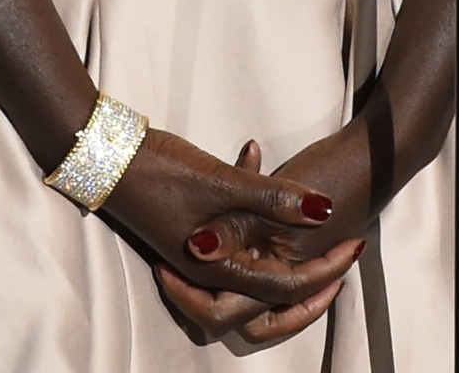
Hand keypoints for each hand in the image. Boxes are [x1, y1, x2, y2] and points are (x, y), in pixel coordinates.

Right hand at [107, 126, 361, 320]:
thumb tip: (325, 211)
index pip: (284, 287)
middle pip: (265, 305)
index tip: (354, 245)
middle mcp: (207, 270)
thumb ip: (273, 198)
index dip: (326, 270)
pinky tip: (254, 161)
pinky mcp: (188, 230)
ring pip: (249, 276)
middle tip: (340, 265)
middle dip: (306, 290)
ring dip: (280, 260)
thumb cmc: (160, 171)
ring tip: (309, 238)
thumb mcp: (222, 182)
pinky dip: (252, 219)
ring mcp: (196, 253)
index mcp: (218, 267)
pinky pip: (231, 242)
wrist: (105, 154)